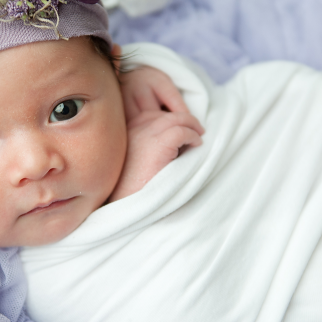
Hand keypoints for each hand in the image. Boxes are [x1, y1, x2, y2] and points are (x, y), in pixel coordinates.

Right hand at [109, 67, 204, 201]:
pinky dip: (193, 136)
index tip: (177, 132)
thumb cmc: (129, 191)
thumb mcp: (132, 163)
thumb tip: (170, 142)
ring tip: (199, 135)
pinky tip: (197, 145)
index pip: (147, 115)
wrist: (126, 207)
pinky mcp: (158, 145)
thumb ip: (144, 148)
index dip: (165, 121)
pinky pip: (182, 131)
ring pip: (174, 119)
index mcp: (122, 134)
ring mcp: (144, 135)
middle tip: (195, 130)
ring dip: (190, 125)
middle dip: (181, 119)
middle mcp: (131, 130)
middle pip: (161, 115)